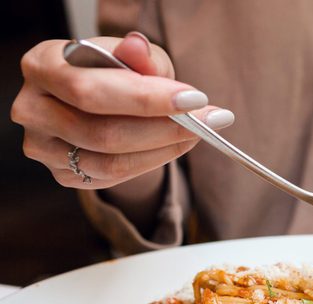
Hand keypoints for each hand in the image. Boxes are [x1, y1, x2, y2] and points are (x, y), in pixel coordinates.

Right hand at [10, 33, 233, 188]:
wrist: (100, 101)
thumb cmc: (113, 71)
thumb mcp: (132, 56)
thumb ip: (140, 56)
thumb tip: (138, 48)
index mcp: (42, 65)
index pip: (91, 90)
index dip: (146, 98)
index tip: (195, 99)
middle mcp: (33, 108)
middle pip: (103, 132)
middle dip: (165, 127)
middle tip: (208, 121)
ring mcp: (44, 147)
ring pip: (111, 161)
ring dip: (164, 149)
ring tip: (198, 132)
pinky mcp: (63, 174)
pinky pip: (113, 176)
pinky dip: (152, 162)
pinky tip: (175, 146)